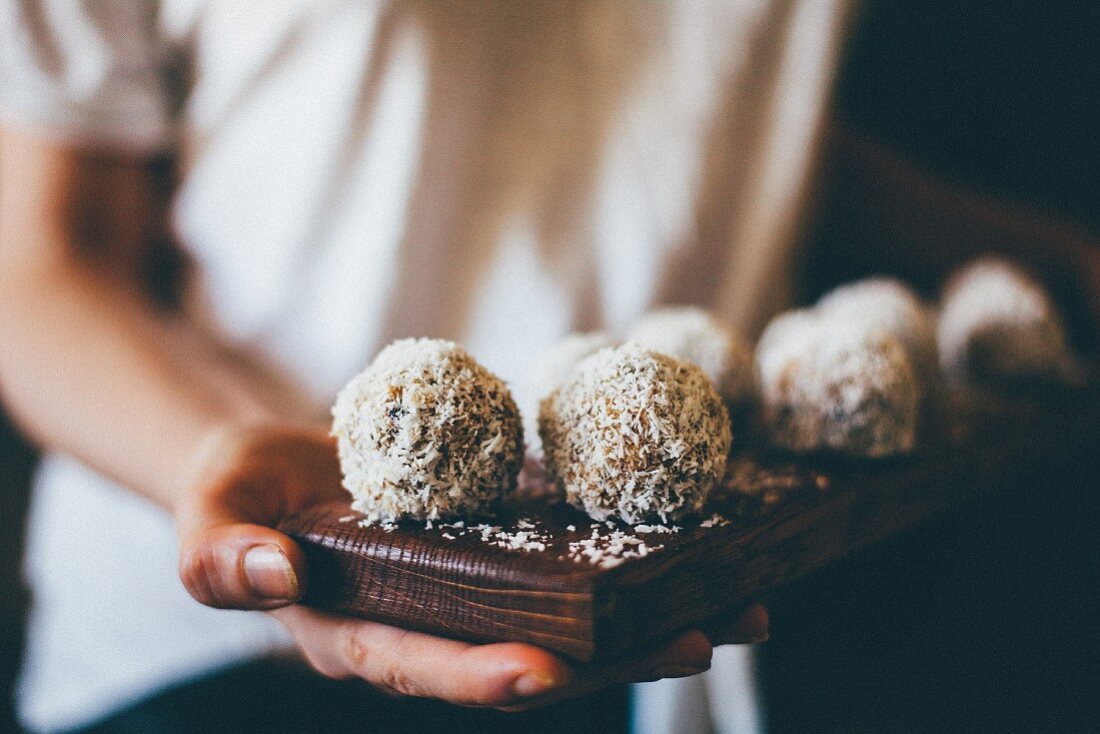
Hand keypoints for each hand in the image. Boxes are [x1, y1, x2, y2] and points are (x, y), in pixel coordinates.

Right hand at [175, 424, 768, 708]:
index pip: (428, 666)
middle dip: (613, 657)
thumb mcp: (209, 515)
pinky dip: (632, 558)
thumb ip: (221, 556)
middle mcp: (434, 625)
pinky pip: (572, 559)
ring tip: (739, 608)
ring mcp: (477, 589)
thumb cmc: (237, 495)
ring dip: (651, 616)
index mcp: (363, 635)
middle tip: (697, 638)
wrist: (280, 467)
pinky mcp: (504, 546)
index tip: (546, 673)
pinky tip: (700, 547)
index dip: (482, 677)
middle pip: (529, 653)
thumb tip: (268, 573)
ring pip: (570, 615)